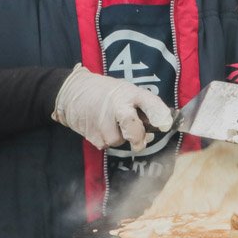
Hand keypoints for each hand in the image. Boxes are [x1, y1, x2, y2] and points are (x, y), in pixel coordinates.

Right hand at [51, 65, 173, 150]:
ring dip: (120, 137)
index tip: (165, 124)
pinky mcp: (92, 135)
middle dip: (138, 137)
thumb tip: (160, 126)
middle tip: (139, 140)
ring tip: (112, 123)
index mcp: (129, 93)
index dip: (159, 115)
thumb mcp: (126, 91)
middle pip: (133, 130)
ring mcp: (102, 122)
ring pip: (120, 142)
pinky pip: (107, 145)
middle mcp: (117, 106)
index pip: (149, 103)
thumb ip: (142, 107)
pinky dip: (107, 139)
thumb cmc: (106, 93)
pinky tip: (101, 127)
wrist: (72, 93)